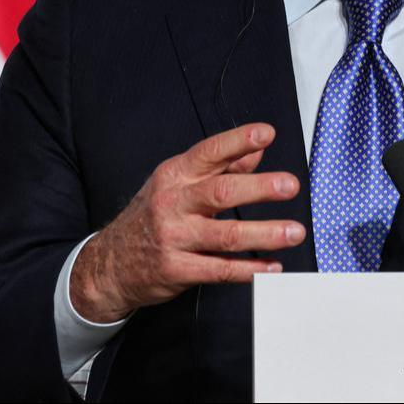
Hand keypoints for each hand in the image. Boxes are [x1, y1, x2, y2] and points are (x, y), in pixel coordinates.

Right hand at [69, 122, 304, 322]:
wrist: (110, 263)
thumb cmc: (151, 217)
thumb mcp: (177, 184)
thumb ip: (219, 168)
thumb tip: (256, 152)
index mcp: (175, 175)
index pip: (209, 152)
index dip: (239, 141)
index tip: (267, 133)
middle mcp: (173, 203)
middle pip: (221, 192)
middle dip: (260, 187)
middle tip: (290, 185)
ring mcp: (174, 237)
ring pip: (226, 235)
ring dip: (265, 233)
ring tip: (294, 232)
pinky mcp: (177, 270)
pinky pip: (220, 270)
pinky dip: (250, 270)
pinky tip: (273, 267)